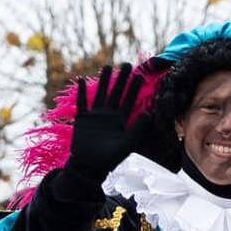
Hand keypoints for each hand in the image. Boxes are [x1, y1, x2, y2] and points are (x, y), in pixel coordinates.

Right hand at [65, 63, 143, 181]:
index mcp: (120, 120)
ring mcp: (95, 116)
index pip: (129, 100)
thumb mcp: (127, 144)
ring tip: (107, 67)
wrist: (90, 167)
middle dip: (121, 79)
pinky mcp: (82, 119)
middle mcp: (109, 115)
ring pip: (100, 94)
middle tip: (128, 64)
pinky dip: (80, 93)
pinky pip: (81, 103)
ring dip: (103, 81)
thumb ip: (137, 128)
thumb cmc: (110, 158)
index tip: (140, 75)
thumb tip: (149, 112)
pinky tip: (80, 80)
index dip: (134, 88)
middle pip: (116, 93)